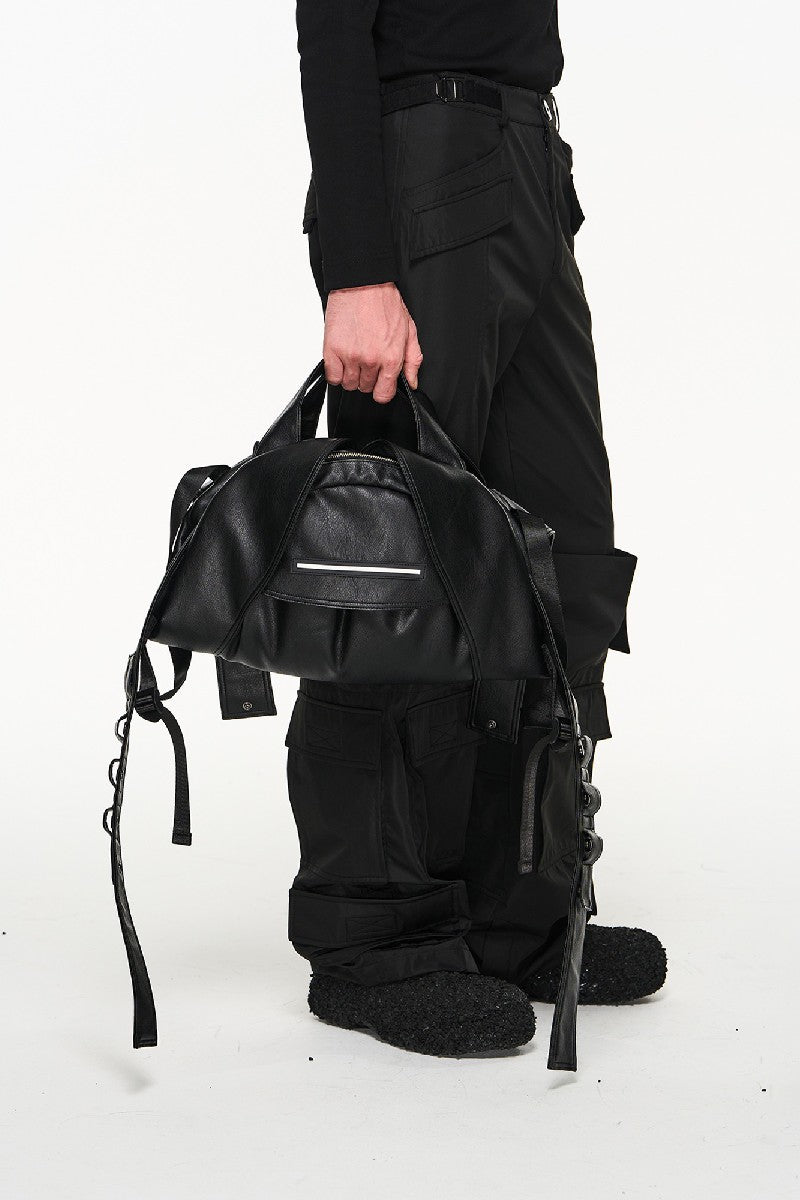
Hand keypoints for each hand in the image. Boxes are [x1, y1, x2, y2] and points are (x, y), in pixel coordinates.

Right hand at [323, 283, 422, 402]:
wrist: (362, 283)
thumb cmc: (385, 302)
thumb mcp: (408, 330)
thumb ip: (412, 360)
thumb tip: (412, 382)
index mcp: (391, 358)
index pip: (383, 395)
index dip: (382, 389)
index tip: (380, 381)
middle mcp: (370, 361)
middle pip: (365, 388)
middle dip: (367, 377)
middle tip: (367, 357)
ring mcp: (350, 356)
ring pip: (348, 384)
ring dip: (351, 374)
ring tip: (355, 355)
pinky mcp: (332, 350)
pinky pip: (332, 377)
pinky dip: (336, 371)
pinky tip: (342, 358)